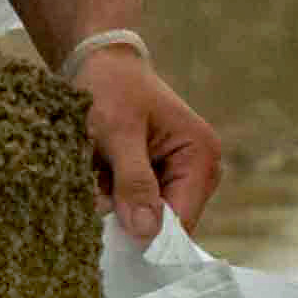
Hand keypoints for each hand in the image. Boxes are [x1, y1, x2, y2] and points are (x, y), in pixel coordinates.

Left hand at [77, 49, 222, 244]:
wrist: (97, 62)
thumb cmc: (111, 87)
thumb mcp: (118, 132)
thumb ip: (134, 181)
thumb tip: (146, 232)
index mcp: (201, 155)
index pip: (182, 220)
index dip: (148, 235)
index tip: (110, 235)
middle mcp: (198, 171)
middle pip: (164, 223)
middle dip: (126, 215)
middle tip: (96, 190)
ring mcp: (178, 176)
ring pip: (144, 217)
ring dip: (115, 205)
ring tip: (96, 173)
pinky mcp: (157, 178)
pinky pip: (133, 204)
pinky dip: (111, 196)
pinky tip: (99, 173)